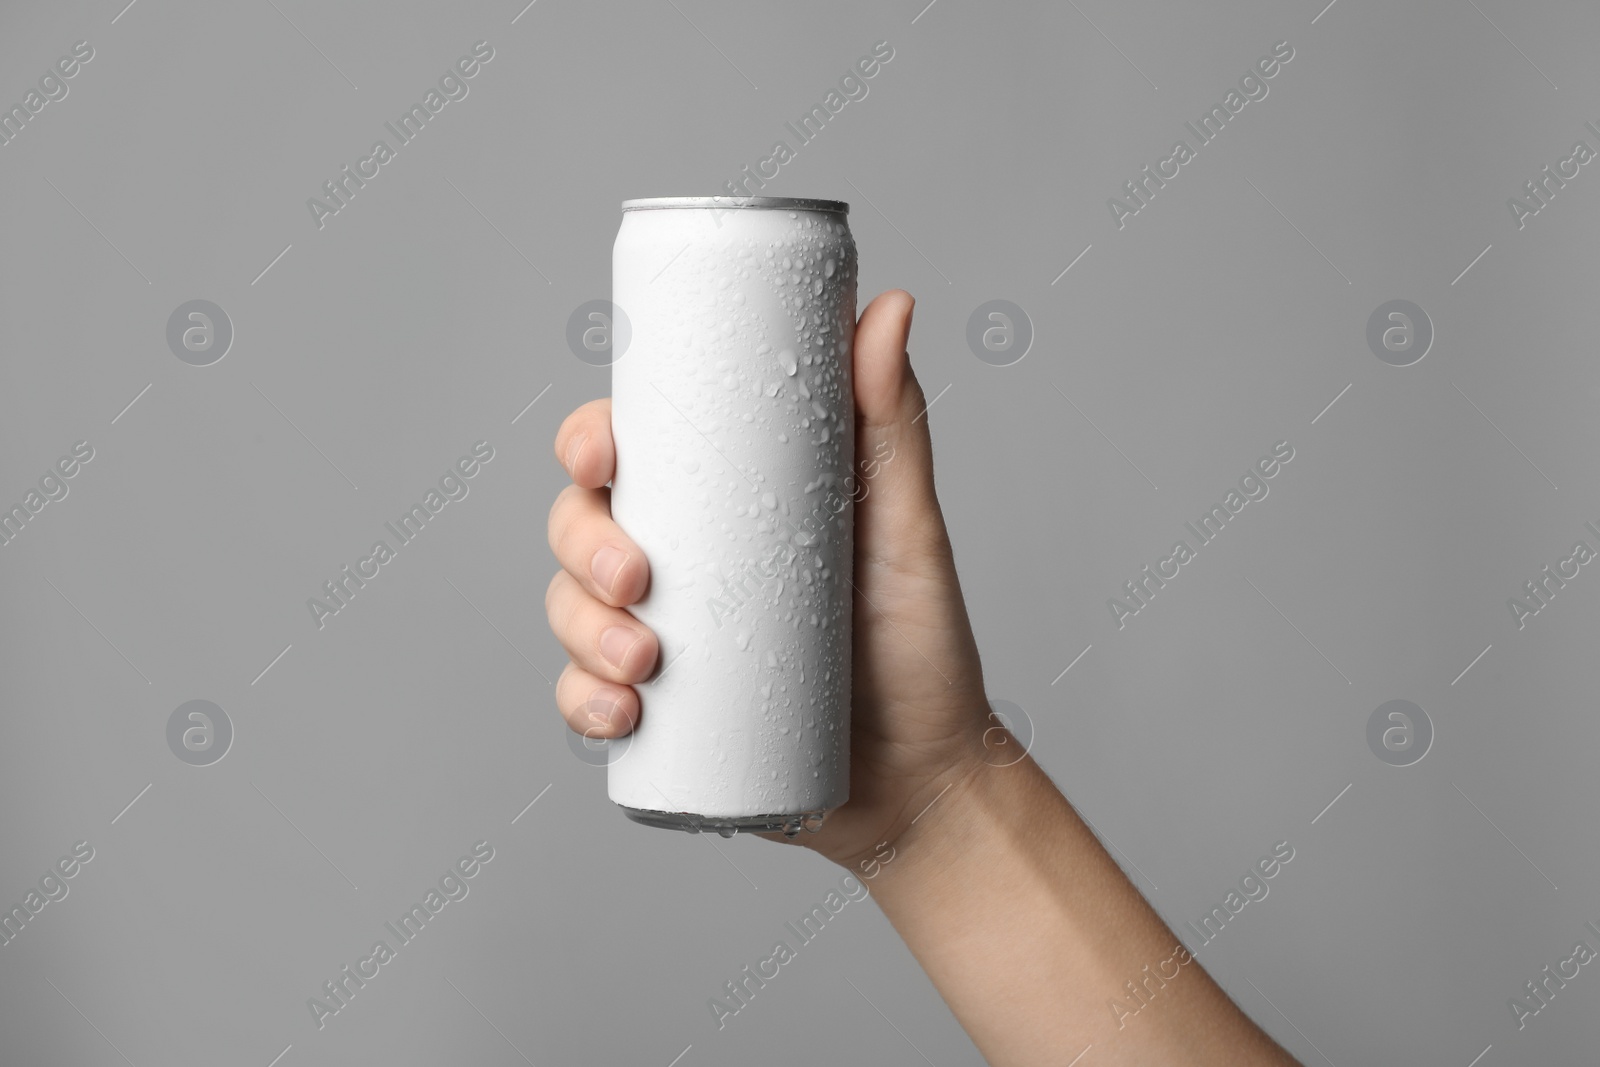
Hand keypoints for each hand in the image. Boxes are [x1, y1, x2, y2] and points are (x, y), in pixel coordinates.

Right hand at [546, 289, 993, 868]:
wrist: (924, 781)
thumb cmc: (919, 646)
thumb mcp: (907, 527)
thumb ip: (893, 422)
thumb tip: (890, 306)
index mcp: (723, 502)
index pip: (631, 452)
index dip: (588, 443)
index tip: (600, 458)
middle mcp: (683, 563)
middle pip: (580, 525)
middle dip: (581, 546)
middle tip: (635, 578)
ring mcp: (663, 638)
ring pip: (570, 609)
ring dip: (579, 630)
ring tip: (642, 665)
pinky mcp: (658, 715)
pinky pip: (584, 698)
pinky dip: (581, 703)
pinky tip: (617, 716)